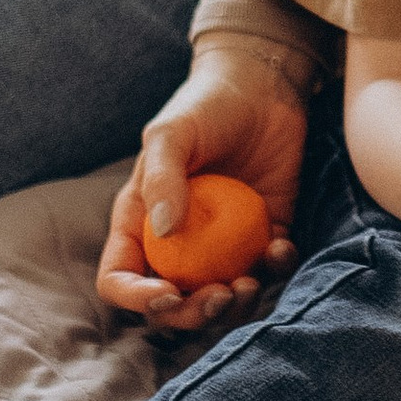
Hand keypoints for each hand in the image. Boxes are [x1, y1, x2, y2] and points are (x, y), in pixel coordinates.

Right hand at [98, 42, 309, 329]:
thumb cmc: (205, 105)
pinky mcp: (264, 231)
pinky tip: (279, 248)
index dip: (137, 298)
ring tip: (249, 283)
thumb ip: (162, 178)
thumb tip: (165, 231)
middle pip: (172, 302)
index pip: (121, 277)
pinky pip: (267, 267)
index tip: (168, 294)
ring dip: (234, 305)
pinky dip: (274, 269)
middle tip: (220, 295)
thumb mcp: (171, 134)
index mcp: (141, 222)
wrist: (263, 85)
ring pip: (220, 296)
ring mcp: (222, 241)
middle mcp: (178, 240)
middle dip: (192, 315)